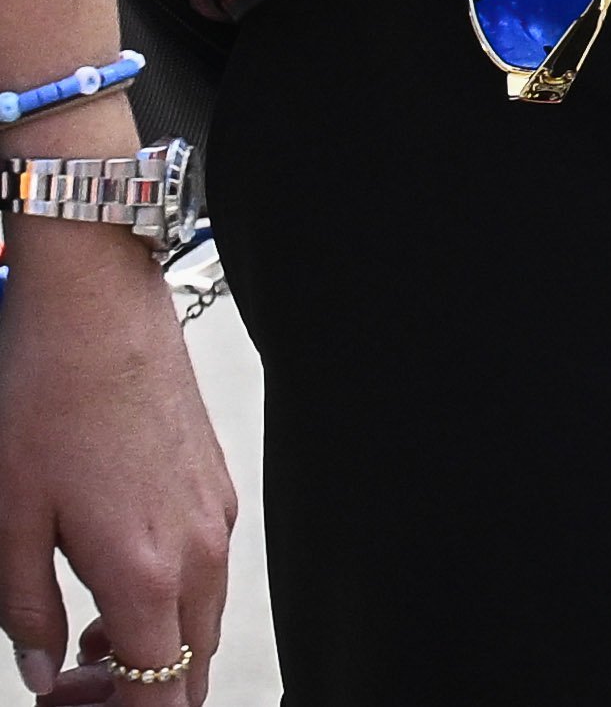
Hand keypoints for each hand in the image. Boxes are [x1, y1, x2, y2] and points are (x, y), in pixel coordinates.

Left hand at [0, 222, 225, 706]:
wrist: (98, 314)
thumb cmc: (48, 404)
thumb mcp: (8, 522)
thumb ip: (25, 613)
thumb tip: (42, 671)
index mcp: (145, 571)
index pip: (154, 692)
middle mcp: (198, 550)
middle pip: (191, 667)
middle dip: (134, 697)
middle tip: (68, 690)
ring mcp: (215, 518)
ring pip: (201, 625)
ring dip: (149, 654)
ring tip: (79, 648)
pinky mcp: (217, 489)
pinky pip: (205, 577)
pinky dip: (165, 608)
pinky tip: (110, 590)